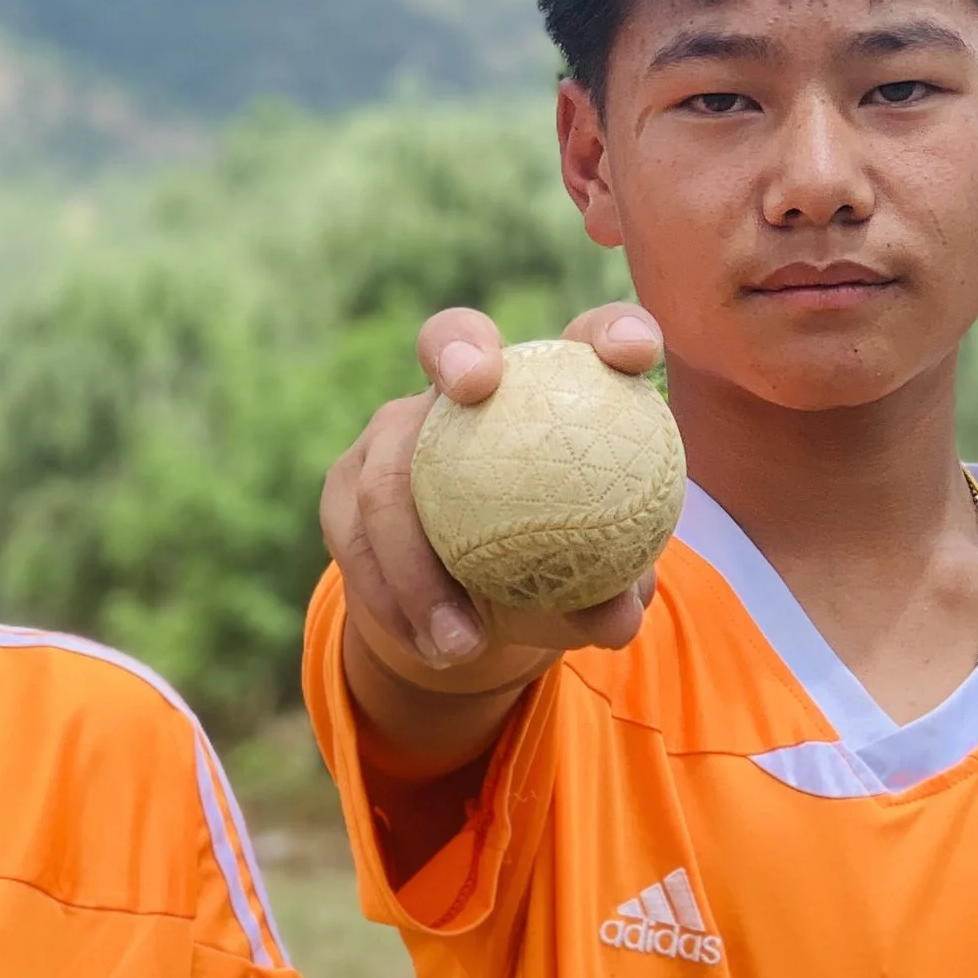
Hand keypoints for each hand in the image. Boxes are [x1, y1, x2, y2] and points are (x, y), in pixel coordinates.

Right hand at [322, 303, 663, 764]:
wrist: (462, 620)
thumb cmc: (547, 584)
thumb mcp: (589, 596)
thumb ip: (609, 596)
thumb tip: (621, 613)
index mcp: (547, 395)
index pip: (590, 338)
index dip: (613, 328)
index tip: (632, 355)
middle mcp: (463, 391)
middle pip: (451, 337)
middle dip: (459, 348)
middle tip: (476, 387)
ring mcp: (393, 430)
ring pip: (388, 471)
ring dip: (417, 564)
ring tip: (460, 642)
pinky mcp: (345, 482)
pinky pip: (355, 536)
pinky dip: (392, 599)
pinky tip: (428, 649)